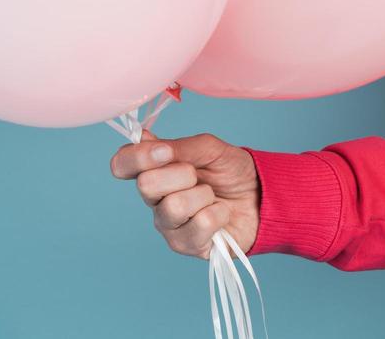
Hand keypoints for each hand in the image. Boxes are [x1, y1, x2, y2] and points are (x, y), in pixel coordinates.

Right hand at [110, 131, 260, 259]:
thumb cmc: (231, 172)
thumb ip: (180, 146)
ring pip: (174, 206)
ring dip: (204, 195)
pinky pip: (201, 223)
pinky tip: (220, 214)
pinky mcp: (186, 245)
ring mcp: (168, 225)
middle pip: (146, 185)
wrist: (262, 195)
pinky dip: (219, 213)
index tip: (165, 152)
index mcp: (155, 171)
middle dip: (182, 174)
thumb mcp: (211, 149)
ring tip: (213, 197)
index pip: (122, 164)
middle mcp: (155, 200)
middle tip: (199, 176)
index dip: (138, 157)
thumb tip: (144, 139)